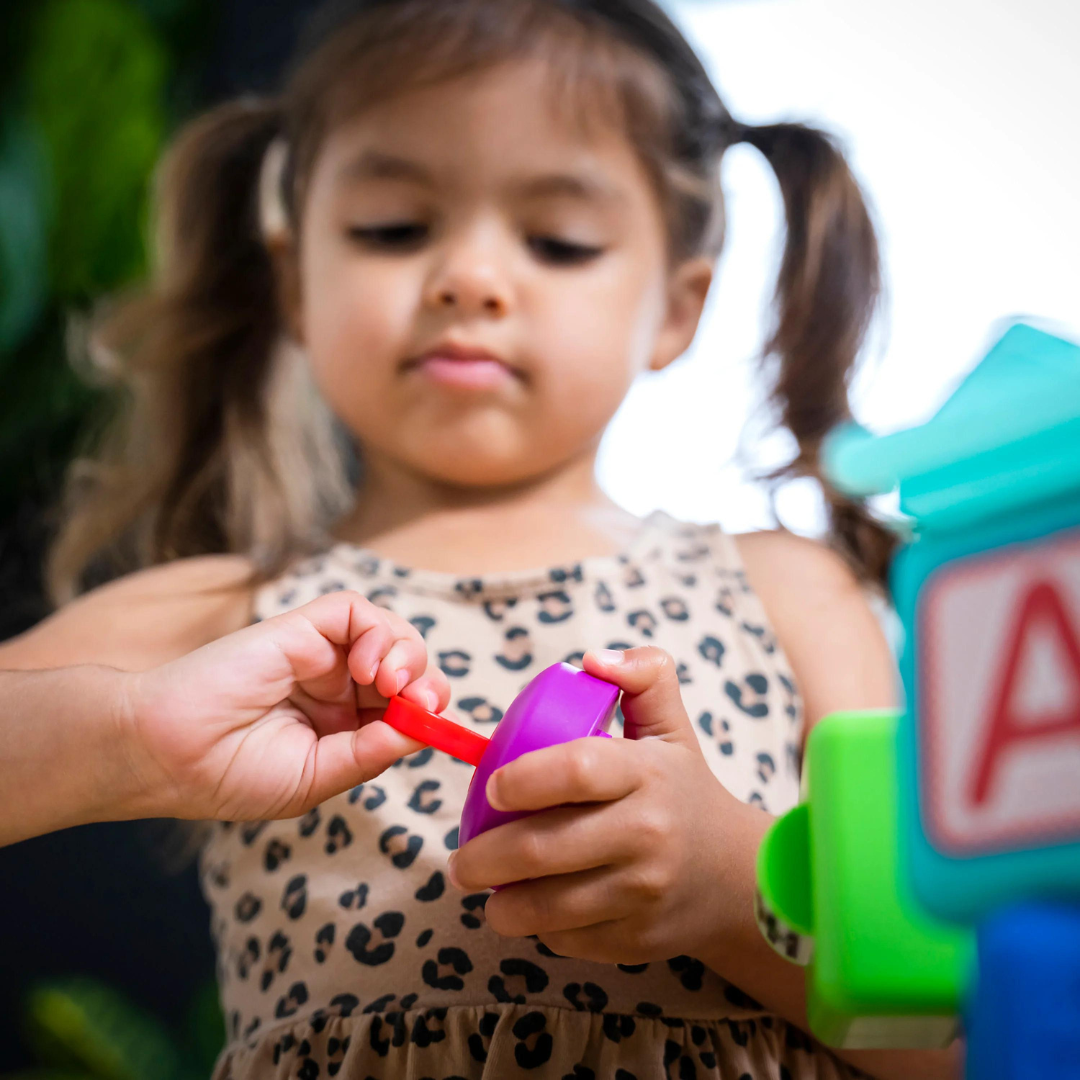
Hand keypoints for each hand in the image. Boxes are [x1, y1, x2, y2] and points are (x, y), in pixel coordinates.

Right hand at [121, 591, 449, 821]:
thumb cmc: (229, 774)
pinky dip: (375, 631)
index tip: (433, 722)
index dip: (427, 708)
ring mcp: (318, 653)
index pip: (404, 705)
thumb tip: (424, 727)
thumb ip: (370, 751)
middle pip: (407, 663)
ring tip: (389, 684)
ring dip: (407, 653)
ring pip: (389, 631)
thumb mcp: (316, 777)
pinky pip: (354, 610)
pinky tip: (364, 666)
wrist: (166, 752)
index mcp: (340, 724)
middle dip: (426, 678)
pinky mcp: (299, 627)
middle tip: (418, 701)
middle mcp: (334, 685)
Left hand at [447, 646, 766, 964]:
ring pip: (546, 906)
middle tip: (460, 858)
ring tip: (482, 887)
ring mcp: (642, 893)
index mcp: (647, 773)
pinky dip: (537, 926)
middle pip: (542, 848)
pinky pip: (565, 938)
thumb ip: (642, 676)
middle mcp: (647, 834)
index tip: (493, 788)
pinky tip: (531, 907)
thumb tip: (591, 659)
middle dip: (483, 857)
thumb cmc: (684, 791)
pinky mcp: (636, 939)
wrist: (738, 877)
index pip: (575, 770)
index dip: (522, 779)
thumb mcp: (672, 727)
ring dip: (500, 902)